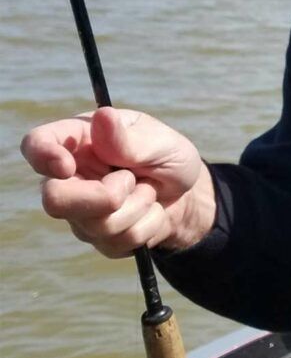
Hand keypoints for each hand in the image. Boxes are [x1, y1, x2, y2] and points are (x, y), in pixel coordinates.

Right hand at [20, 107, 214, 256]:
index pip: (36, 144)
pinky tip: (151, 211)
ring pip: (94, 225)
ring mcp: (80, 210)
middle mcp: (72, 176)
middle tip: (132, 181)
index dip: (42, 156)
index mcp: (79, 140)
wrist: (187, 195)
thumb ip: (129, 138)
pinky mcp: (98, 237)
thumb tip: (102, 115)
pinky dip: (146, 225)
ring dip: (137, 207)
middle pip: (55, 200)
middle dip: (102, 197)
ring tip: (149, 190)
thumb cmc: (168, 157)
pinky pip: (117, 242)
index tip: (67, 166)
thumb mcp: (160, 141)